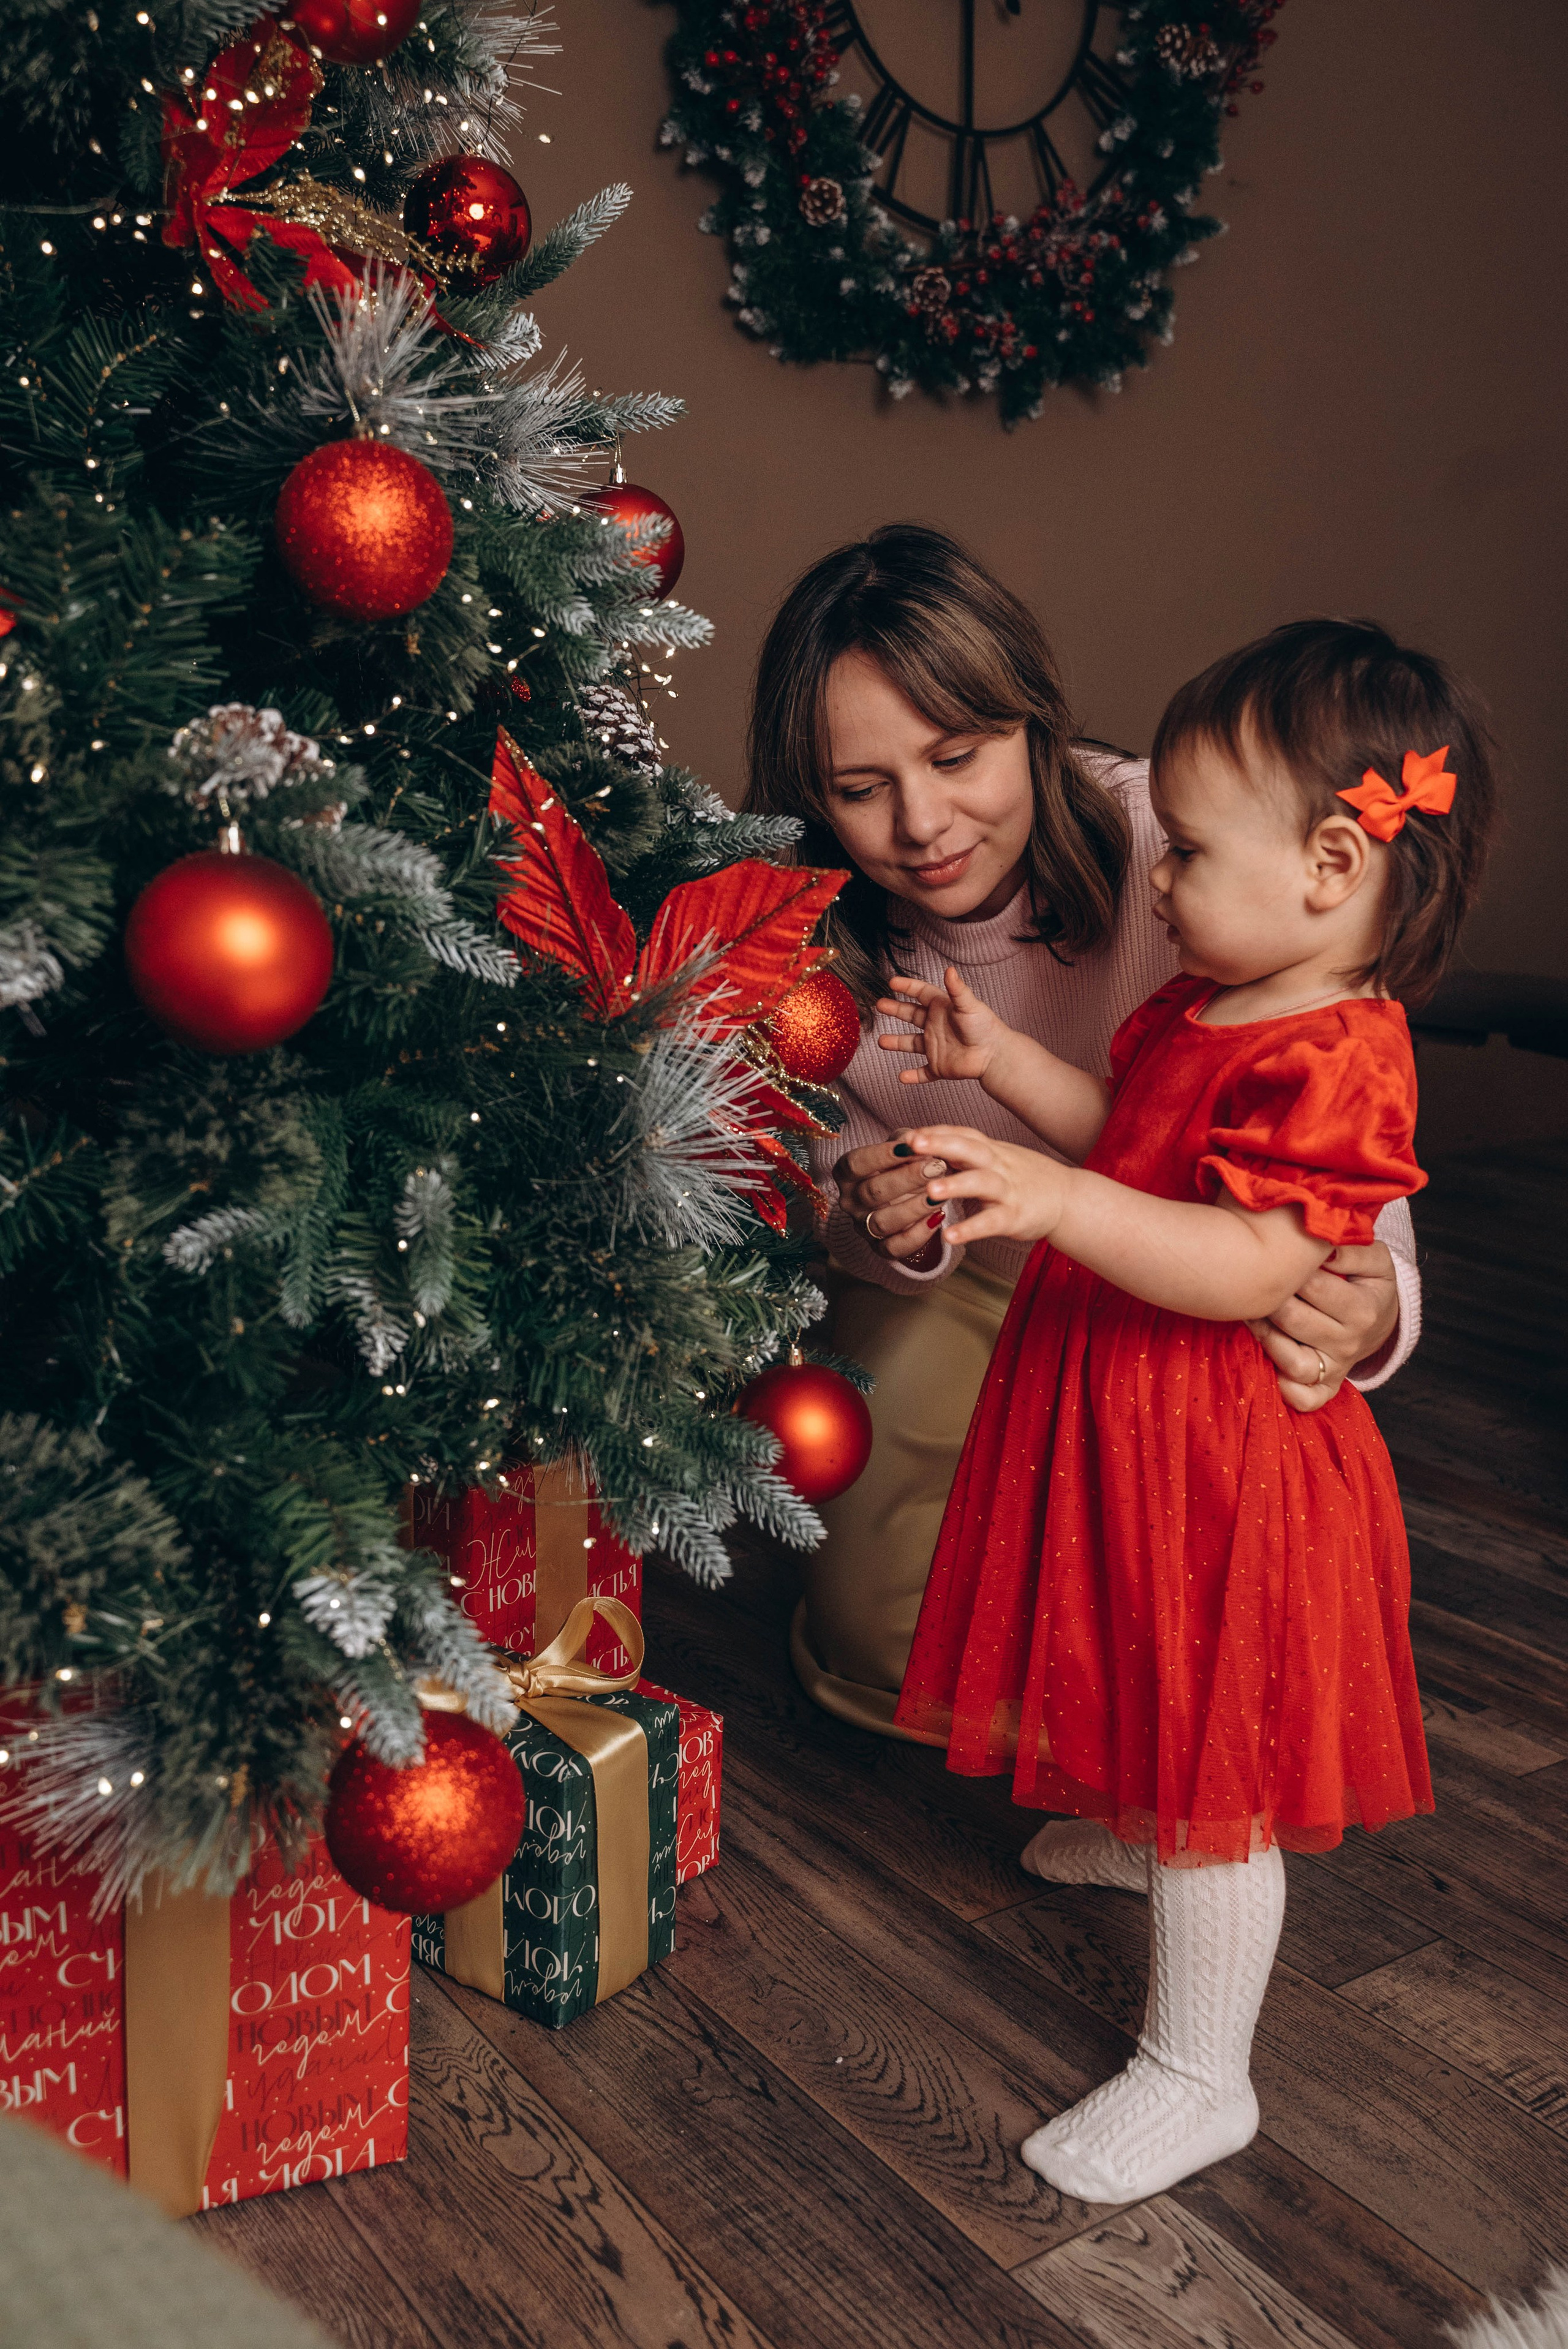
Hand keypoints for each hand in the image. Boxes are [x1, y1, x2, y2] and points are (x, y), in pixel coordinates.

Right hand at [833, 1137, 950, 1262]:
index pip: (856, 1163)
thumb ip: (905, 1141)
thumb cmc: (900, 1167)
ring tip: (939, 1195)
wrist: (904, 1198)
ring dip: (913, 1208)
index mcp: (847, 1175)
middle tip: (936, 1167)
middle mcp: (849, 1202)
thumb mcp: (901, 1149)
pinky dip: (918, 1235)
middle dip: (906, 1179)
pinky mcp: (879, 1248)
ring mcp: (862, 1227)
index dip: (882, 1155)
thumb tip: (913, 1139)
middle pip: (872, 1192)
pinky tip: (938, 1218)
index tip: (911, 1147)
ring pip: (882, 1222)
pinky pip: (895, 1247)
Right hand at [875, 967, 1011, 1086]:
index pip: (921, 993)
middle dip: (895, 1010)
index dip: (907, 986)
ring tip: (881, 1041)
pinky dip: (913, 1076)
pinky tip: (902, 1077)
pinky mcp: (939, 1066)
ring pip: (911, 1044)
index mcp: (942, 1008)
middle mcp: (936, 1026)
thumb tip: (949, 970)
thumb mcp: (968, 1005)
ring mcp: (936, 1047)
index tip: (892, 982)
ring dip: (896, 1043)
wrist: (995, 1054)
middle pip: (911, 1015)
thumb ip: (957, 989)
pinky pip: (923, 1072)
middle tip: (880, 1005)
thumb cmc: (985, 1026)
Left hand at [903, 1124, 1067, 1247]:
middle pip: (969, 1148)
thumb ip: (965, 1152)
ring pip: (981, 1182)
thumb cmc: (1025, 1178)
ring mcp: (1008, 1190)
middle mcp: (998, 1165)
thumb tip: (927, 1143)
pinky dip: (970, 1229)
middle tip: (913, 1144)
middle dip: (941, 1144)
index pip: (961, 1134)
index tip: (907, 1133)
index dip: (935, 1132)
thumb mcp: (996, 1158)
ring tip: (929, 1191)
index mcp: (991, 1150)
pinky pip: (991, 1222)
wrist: (1068, 1198)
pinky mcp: (1015, 1216)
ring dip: (955, 1185)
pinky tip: (949, 1236)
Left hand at [1248, 1240, 1399, 1412]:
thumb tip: (1324, 1249)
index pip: (1313, 1287)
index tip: (1274, 1256)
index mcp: (1362, 1310)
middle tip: (1253, 1281)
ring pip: (1291, 1361)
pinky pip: (1304, 1399)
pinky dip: (1285, 1389)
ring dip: (1265, 1336)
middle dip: (1268, 1298)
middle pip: (1293, 1320)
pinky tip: (1269, 1363)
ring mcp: (1336, 1369)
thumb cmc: (1369, 1284)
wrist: (1381, 1320)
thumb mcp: (1376, 1261)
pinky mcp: (1326, 1387)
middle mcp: (1349, 1344)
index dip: (1288, 1269)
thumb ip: (1353, 1251)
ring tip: (1253, 1313)